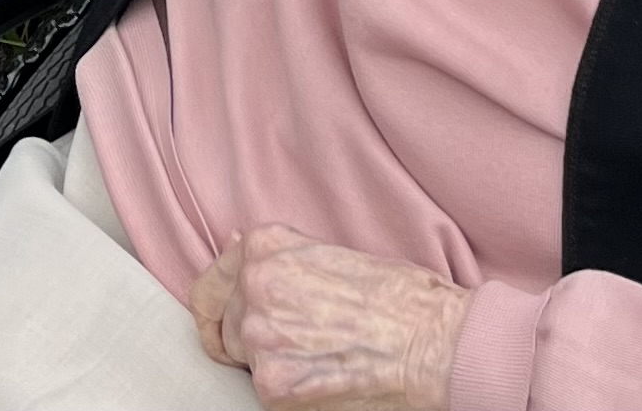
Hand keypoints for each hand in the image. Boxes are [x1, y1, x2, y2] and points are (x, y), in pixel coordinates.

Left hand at [189, 230, 467, 410]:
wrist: (432, 343)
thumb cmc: (394, 297)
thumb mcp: (326, 252)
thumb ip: (274, 255)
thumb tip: (232, 248)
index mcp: (265, 249)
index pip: (209, 286)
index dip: (217, 307)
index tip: (225, 320)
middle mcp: (253, 288)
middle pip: (225, 328)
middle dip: (251, 338)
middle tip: (298, 342)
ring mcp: (260, 338)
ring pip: (245, 362)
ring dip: (273, 365)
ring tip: (319, 357)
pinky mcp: (274, 386)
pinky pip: (266, 394)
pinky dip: (291, 392)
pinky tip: (326, 378)